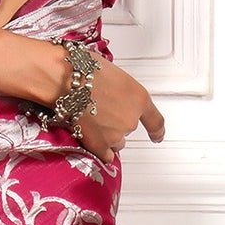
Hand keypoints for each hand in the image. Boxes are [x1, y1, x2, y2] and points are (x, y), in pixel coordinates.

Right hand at [66, 53, 164, 167]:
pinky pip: (105, 154)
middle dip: (116, 123)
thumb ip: (118, 90)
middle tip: (99, 110)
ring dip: (107, 135)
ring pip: (116, 142)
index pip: (155, 121)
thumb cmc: (84, 70)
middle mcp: (131, 119)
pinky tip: (91, 138)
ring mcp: (116, 134)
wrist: (66, 80)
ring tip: (90, 121)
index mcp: (139, 98)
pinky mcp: (99, 144)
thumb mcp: (112, 74)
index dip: (157, 131)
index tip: (158, 137)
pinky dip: (100, 149)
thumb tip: (111, 95)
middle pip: (128, 130)